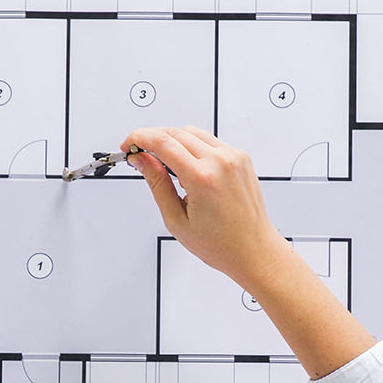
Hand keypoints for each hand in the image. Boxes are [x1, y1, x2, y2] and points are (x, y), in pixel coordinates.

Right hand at [124, 127, 293, 291]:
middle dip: (152, 138)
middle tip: (140, 154)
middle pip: (175, 132)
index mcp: (203, 178)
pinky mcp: (241, 158)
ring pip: (192, 132)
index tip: (128, 145)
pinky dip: (193, 146)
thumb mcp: (176, 219)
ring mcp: (234, 157)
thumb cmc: (221, 244)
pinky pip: (210, 141)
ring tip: (165, 166)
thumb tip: (141, 160)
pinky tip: (188, 168)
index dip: (139, 139)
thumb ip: (157, 184)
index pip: (162, 142)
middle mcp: (221, 162)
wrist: (254, 250)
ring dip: (173, 140)